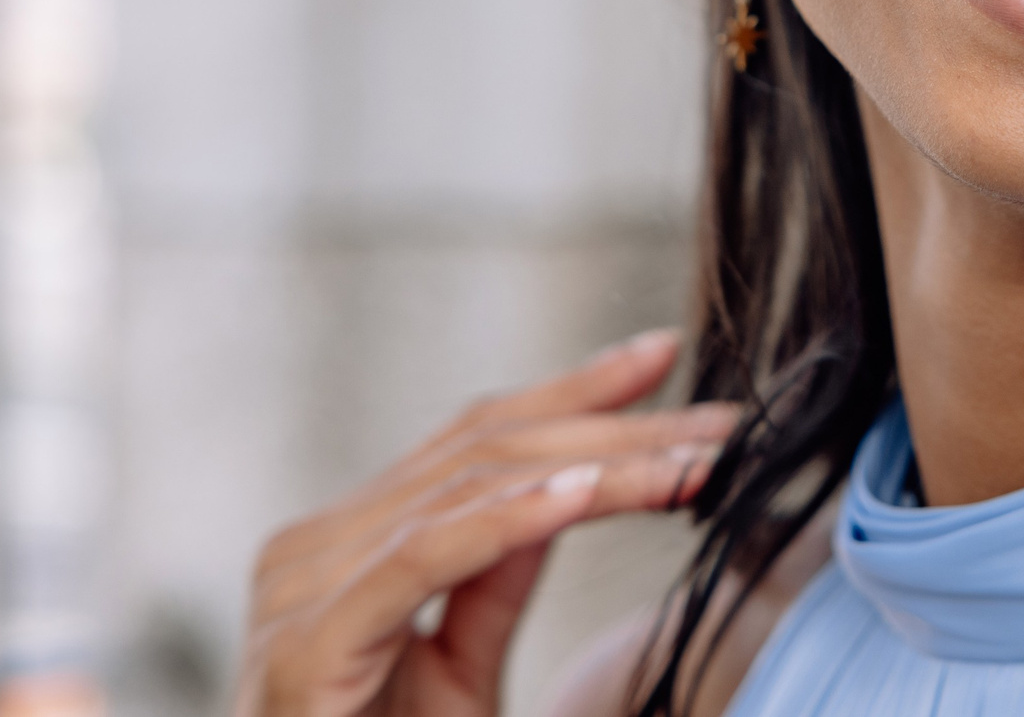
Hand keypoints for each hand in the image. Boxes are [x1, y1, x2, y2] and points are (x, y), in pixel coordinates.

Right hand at [233, 330, 735, 716]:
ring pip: (471, 491)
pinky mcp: (307, 644)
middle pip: (485, 453)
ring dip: (599, 469)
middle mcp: (312, 547)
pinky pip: (425, 560)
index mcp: (344, 542)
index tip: (663, 354)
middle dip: (614, 429)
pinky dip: (512, 521)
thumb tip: (567, 484)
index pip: (475, 438)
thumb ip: (495, 578)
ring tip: (689, 462)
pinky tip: (586, 493)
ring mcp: (300, 589)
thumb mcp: (457, 669)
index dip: (573, 391)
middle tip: (722, 425)